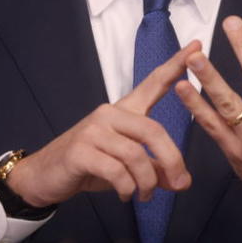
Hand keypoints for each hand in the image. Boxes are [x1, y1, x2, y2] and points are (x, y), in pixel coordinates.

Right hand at [7, 41, 199, 205]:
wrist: (45, 175)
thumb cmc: (90, 165)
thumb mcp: (127, 166)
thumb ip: (155, 168)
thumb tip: (182, 182)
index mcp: (124, 110)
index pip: (154, 83)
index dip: (175, 65)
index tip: (196, 46)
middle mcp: (110, 113)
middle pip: (153, 131)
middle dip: (171, 160)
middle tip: (179, 183)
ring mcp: (94, 131)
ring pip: (136, 155)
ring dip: (147, 182)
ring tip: (145, 196)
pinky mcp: (81, 151)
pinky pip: (117, 171)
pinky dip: (128, 188)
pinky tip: (126, 195)